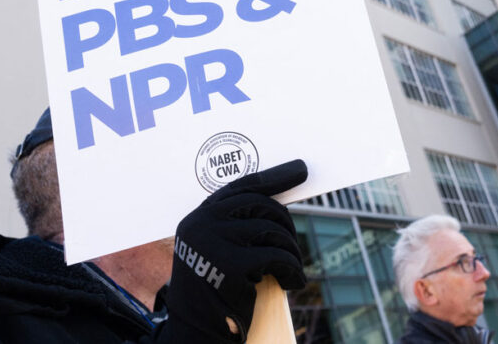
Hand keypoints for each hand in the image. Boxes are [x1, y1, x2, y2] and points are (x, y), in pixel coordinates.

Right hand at [157, 159, 307, 342]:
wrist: (196, 334)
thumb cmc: (217, 294)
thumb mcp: (219, 253)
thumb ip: (238, 227)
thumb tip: (280, 205)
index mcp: (197, 219)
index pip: (239, 187)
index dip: (273, 177)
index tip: (300, 170)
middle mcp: (200, 225)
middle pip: (260, 205)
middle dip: (285, 224)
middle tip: (293, 246)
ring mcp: (212, 243)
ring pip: (272, 230)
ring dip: (290, 250)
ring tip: (291, 269)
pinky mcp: (228, 266)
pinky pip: (277, 257)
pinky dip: (292, 270)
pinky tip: (293, 282)